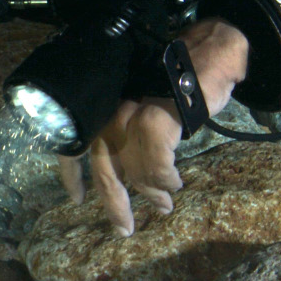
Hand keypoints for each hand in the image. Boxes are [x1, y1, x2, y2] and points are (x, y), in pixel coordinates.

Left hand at [56, 19, 250, 235]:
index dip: (70, 174)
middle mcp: (111, 109)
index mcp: (102, 106)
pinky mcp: (158, 119)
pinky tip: (175, 184)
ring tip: (163, 206)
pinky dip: (165, 179)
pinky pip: (156, 164)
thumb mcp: (143, 103)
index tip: (75, 198)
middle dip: (113, 202)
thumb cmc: (178, 79)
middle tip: (123, 228)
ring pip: (131, 169)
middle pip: (101, 166)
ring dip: (149, 193)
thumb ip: (129, 130)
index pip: (73, 143)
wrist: (209, 52)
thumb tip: (126, 172)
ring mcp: (132, 112)